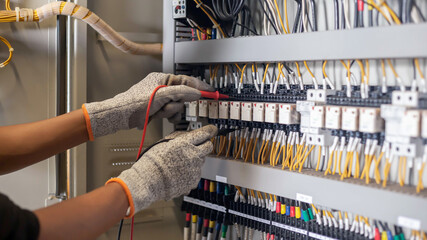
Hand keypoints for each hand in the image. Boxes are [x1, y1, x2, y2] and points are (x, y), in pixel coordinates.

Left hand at [82, 73, 212, 138]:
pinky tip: (159, 116)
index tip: (210, 91)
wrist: (123, 116)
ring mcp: (161, 99)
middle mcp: (163, 88)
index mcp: (163, 79)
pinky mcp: (158, 109)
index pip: (186, 81)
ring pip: (177, 106)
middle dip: (176, 103)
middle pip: (182, 95)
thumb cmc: (136, 102)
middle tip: (167, 105)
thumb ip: (181, 92)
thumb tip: (196, 92)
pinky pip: (171, 113)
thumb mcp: (162, 95)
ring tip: (159, 111)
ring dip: (170, 111)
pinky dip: (168, 116)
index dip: (198, 87)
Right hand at [107, 125, 217, 216]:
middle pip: (208, 147)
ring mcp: (194, 169)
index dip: (210, 130)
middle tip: (199, 146)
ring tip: (179, 164)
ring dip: (195, 161)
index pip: (204, 133)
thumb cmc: (152, 162)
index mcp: (185, 143)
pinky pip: (196, 175)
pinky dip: (190, 174)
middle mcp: (192, 155)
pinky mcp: (193, 181)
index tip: (213, 130)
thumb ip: (179, 137)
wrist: (147, 181)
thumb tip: (189, 134)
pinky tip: (179, 173)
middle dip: (205, 145)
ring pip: (201, 161)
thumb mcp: (164, 142)